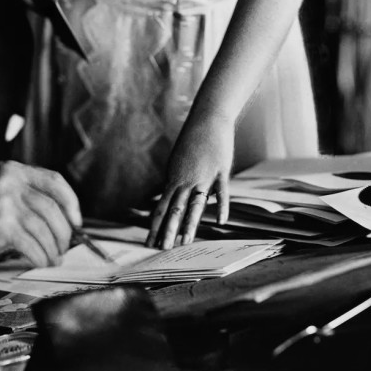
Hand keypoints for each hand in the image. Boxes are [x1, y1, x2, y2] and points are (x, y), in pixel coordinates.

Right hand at [0, 161, 81, 273]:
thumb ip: (25, 198)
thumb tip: (65, 220)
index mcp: (9, 169)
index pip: (54, 181)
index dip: (71, 203)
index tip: (77, 223)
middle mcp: (7, 181)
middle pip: (52, 208)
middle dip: (63, 233)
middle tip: (63, 249)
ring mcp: (2, 202)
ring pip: (44, 229)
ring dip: (53, 249)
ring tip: (52, 260)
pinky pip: (32, 245)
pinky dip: (40, 257)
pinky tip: (39, 263)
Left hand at [147, 114, 232, 248]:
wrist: (207, 120)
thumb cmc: (192, 141)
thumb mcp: (178, 161)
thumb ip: (175, 180)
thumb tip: (170, 196)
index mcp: (173, 179)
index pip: (161, 207)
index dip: (155, 225)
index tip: (149, 241)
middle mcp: (185, 180)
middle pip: (175, 210)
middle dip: (167, 231)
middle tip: (161, 249)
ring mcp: (203, 177)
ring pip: (195, 205)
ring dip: (189, 225)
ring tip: (184, 243)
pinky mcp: (220, 172)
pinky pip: (221, 193)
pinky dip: (221, 207)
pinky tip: (219, 222)